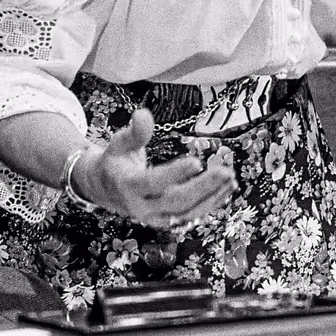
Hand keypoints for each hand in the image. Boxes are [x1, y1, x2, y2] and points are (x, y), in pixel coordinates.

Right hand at [76, 109, 236, 225]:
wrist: (105, 190)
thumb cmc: (116, 161)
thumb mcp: (118, 142)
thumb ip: (134, 131)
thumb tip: (143, 113)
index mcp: (128, 186)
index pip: (153, 183)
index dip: (174, 174)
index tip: (196, 161)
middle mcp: (142, 207)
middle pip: (176, 201)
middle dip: (203, 187)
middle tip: (224, 171)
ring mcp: (155, 218)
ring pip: (187, 213)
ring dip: (212, 198)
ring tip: (231, 179)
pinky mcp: (166, 221)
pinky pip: (190, 216)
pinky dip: (210, 204)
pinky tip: (226, 189)